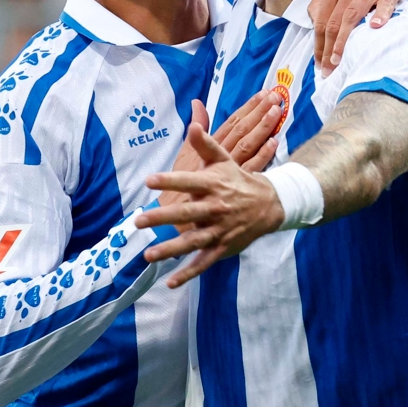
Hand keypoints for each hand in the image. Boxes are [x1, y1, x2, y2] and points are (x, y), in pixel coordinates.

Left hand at [137, 123, 284, 286]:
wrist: (269, 204)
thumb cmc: (237, 180)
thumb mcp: (225, 160)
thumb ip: (205, 145)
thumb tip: (192, 124)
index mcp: (213, 185)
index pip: (189, 181)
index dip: (170, 180)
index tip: (149, 180)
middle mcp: (216, 208)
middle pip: (186, 213)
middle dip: (162, 218)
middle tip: (138, 220)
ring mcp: (219, 230)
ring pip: (193, 242)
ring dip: (170, 250)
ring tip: (148, 255)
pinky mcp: (222, 247)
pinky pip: (203, 262)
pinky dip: (188, 273)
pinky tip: (170, 281)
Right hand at [163, 95, 281, 193]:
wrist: (178, 211)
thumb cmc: (181, 183)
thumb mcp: (185, 153)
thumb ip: (196, 128)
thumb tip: (196, 102)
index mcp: (210, 145)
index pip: (233, 121)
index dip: (249, 107)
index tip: (263, 94)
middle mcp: (221, 154)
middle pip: (243, 129)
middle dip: (259, 112)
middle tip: (276, 97)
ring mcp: (230, 169)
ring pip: (249, 144)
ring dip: (263, 128)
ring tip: (277, 113)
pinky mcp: (235, 184)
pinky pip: (252, 167)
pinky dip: (263, 154)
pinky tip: (274, 143)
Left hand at [308, 0, 407, 72]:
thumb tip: (314, 20)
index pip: (321, 19)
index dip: (318, 43)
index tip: (318, 63)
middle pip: (333, 21)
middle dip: (327, 49)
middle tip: (327, 71)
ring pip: (352, 15)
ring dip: (344, 40)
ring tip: (338, 60)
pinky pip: (384, 1)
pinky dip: (380, 14)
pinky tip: (376, 28)